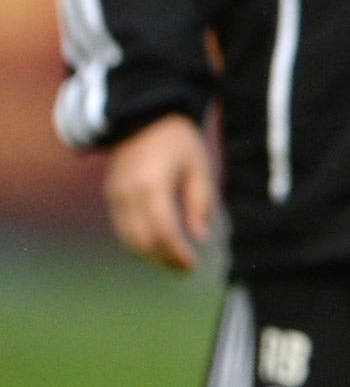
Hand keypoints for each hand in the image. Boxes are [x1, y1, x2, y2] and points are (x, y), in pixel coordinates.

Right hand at [103, 114, 215, 271]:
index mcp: (152, 185)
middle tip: (185, 269)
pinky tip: (157, 246)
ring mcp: (115, 195)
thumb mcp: (199, 167)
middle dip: (164, 258)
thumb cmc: (179, 141)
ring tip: (173, 261)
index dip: (177, 252)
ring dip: (150, 254)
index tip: (192, 265)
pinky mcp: (111, 195)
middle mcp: (127, 194)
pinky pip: (122, 227)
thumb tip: (199, 237)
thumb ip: (200, 202)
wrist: (144, 117)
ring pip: (129, 237)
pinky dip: (138, 241)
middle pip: (143, 240)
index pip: (163, 231)